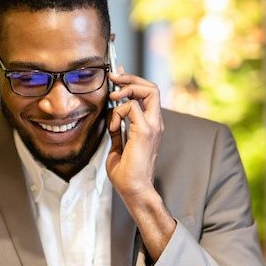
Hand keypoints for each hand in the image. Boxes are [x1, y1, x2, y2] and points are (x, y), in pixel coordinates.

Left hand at [107, 70, 175, 261]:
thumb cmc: (127, 173)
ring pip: (149, 91)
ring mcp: (153, 126)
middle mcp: (155, 123)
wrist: (134, 189)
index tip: (116, 75)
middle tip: (114, 79)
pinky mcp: (145, 132)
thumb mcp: (117, 146)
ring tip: (113, 98)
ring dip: (127, 89)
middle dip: (130, 78)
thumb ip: (117, 129)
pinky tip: (113, 124)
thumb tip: (111, 115)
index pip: (147, 94)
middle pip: (151, 87)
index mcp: (150, 125)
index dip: (132, 80)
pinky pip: (133, 107)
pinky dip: (119, 110)